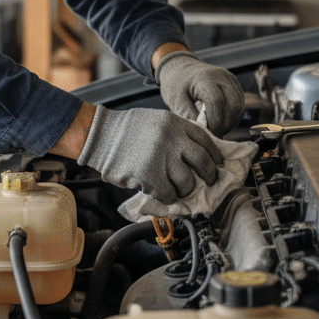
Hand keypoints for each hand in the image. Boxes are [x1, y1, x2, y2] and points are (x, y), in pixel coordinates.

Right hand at [76, 105, 223, 203]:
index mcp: (175, 124)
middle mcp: (173, 139)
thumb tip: (195, 154)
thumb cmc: (126, 129)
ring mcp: (162, 158)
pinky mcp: (151, 176)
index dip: (214, 155)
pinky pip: (168, 194)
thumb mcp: (157, 121)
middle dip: (209, 175)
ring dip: (184, 189)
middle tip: (209, 181)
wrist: (101, 136)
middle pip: (203, 162)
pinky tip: (160, 192)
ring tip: (176, 188)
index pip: (205, 140)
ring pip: (187, 183)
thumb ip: (176, 133)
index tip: (217, 163)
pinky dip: (167, 197)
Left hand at [155, 51, 244, 135]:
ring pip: (239, 107)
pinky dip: (232, 117)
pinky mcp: (235, 85)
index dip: (215, 122)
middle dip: (225, 125)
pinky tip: (219, 121)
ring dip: (230, 122)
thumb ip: (189, 116)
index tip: (208, 135)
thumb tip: (203, 134)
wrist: (181, 69)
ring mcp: (230, 80)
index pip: (217, 102)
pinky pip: (239, 105)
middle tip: (212, 134)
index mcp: (204, 78)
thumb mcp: (176, 101)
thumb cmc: (176, 85)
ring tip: (215, 128)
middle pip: (234, 106)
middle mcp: (222, 77)